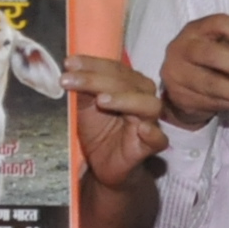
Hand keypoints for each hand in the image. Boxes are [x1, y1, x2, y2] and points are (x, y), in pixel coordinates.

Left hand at [65, 54, 168, 187]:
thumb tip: (70, 68)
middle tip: (70, 80)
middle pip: (128, 82)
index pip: (115, 68)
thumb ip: (81, 88)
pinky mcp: (151, 145)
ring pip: (147, 105)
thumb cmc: (97, 129)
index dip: (92, 64)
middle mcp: (143, 97)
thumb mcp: (84, 105)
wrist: (100, 164)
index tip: (69, 63)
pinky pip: (159, 138)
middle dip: (96, 79)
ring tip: (101, 100)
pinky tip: (141, 129)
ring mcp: (150, 121)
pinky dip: (152, 132)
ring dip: (124, 99)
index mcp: (129, 84)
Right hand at [155, 15, 228, 128]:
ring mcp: (177, 74)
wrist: (177, 85)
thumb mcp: (217, 46)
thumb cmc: (204, 60)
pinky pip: (208, 101)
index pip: (218, 24)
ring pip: (210, 84)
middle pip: (211, 54)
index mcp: (194, 30)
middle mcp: (181, 49)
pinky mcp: (179, 96)